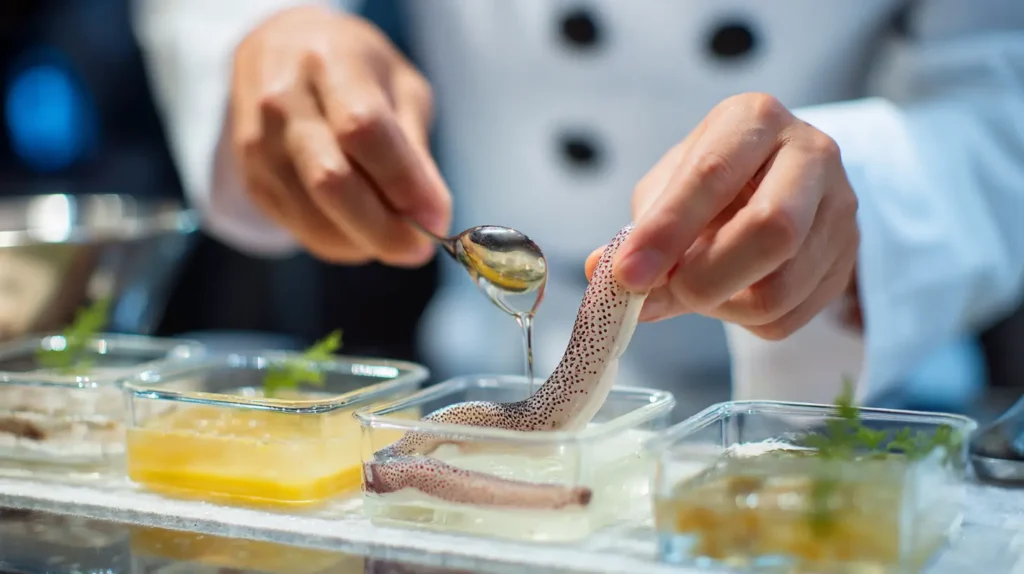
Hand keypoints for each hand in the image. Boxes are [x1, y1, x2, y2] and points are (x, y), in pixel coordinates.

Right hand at [229, 6, 450, 265]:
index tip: (437, 219)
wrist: (278, 49)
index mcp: (330, 64)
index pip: (364, 131)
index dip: (404, 183)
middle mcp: (284, 102)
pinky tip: (361, 228)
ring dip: (364, 242)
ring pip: (315, 218)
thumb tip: (431, 217)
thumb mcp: (400, 87)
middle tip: (419, 248)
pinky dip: (341, 242)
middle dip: (384, 230)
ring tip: (393, 235)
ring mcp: (259, 144)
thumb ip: (414, 149)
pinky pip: (302, 230)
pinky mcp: (252, 180)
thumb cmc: (354, 69)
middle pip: (332, 182)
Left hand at [586, 93, 859, 339]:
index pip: (713, 176)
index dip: (666, 232)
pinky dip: (744, 321)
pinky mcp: (847, 259)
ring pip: (782, 286)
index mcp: (755, 120)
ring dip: (722, 307)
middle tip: (666, 292)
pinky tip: (729, 295)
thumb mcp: (668, 187)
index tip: (628, 275)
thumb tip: (604, 275)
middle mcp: (811, 154)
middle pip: (774, 229)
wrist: (777, 180)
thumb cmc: (711, 181)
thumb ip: (640, 231)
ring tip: (695, 289)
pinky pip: (790, 316)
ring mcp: (840, 209)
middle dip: (706, 277)